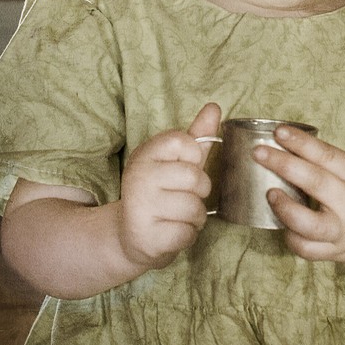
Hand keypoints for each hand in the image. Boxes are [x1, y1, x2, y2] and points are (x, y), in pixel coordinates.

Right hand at [118, 102, 220, 268]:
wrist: (130, 236)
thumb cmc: (162, 193)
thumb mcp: (178, 161)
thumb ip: (197, 136)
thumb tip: (214, 107)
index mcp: (146, 153)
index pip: (184, 141)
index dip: (194, 156)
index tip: (185, 165)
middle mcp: (138, 177)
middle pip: (195, 178)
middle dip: (200, 191)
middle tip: (184, 196)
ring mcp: (140, 207)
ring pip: (194, 208)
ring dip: (195, 217)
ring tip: (178, 216)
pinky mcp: (146, 237)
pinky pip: (187, 234)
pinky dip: (187, 236)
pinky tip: (172, 232)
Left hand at [253, 125, 344, 272]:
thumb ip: (336, 167)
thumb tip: (293, 150)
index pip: (328, 156)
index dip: (301, 143)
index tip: (279, 132)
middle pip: (314, 182)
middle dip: (283, 165)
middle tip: (259, 153)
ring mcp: (344, 232)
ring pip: (308, 224)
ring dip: (284, 207)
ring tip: (270, 193)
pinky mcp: (337, 253)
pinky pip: (307, 249)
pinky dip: (291, 237)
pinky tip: (283, 224)